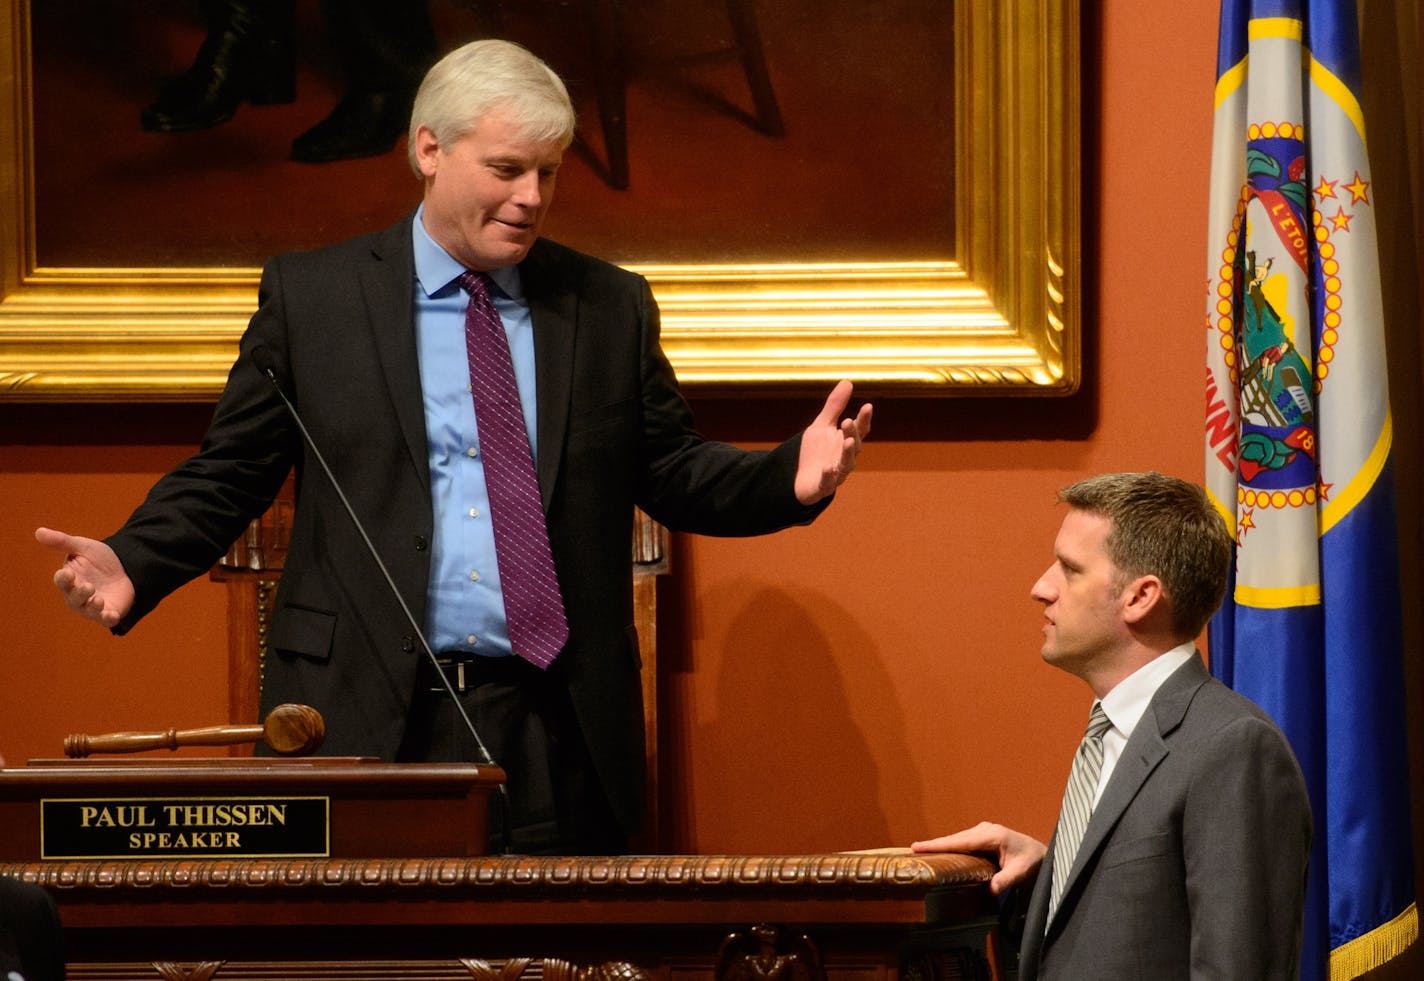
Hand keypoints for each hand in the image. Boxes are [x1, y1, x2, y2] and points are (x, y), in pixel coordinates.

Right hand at [34, 527, 135, 628]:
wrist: (126, 566)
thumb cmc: (98, 559)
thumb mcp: (82, 547)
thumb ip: (62, 541)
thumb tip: (38, 532)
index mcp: (69, 579)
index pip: (62, 581)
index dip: (64, 578)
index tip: (67, 573)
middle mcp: (77, 596)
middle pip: (74, 598)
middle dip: (80, 594)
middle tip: (88, 586)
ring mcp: (93, 606)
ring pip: (88, 610)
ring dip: (92, 606)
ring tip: (98, 599)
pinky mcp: (109, 612)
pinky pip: (106, 620)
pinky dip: (108, 618)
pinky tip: (112, 615)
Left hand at [794, 380, 872, 504]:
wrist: (797, 476)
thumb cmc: (815, 451)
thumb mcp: (822, 425)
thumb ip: (834, 406)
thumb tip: (848, 381)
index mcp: (846, 442)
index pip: (859, 429)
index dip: (864, 419)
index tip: (867, 406)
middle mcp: (845, 458)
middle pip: (854, 445)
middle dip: (852, 433)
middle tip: (846, 421)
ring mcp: (836, 473)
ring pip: (846, 464)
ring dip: (847, 453)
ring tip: (848, 441)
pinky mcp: (822, 486)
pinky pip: (828, 482)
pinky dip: (829, 476)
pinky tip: (827, 467)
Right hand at [911, 821, 1046, 894]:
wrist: (1040, 854)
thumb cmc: (1033, 861)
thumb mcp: (1022, 872)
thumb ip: (1007, 879)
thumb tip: (992, 889)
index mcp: (992, 835)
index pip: (960, 841)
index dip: (939, 844)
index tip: (919, 846)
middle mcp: (985, 829)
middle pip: (955, 838)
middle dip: (935, 844)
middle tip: (913, 850)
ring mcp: (983, 831)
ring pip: (957, 839)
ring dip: (941, 845)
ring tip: (921, 851)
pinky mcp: (982, 836)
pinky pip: (962, 841)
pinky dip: (950, 846)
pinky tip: (939, 852)